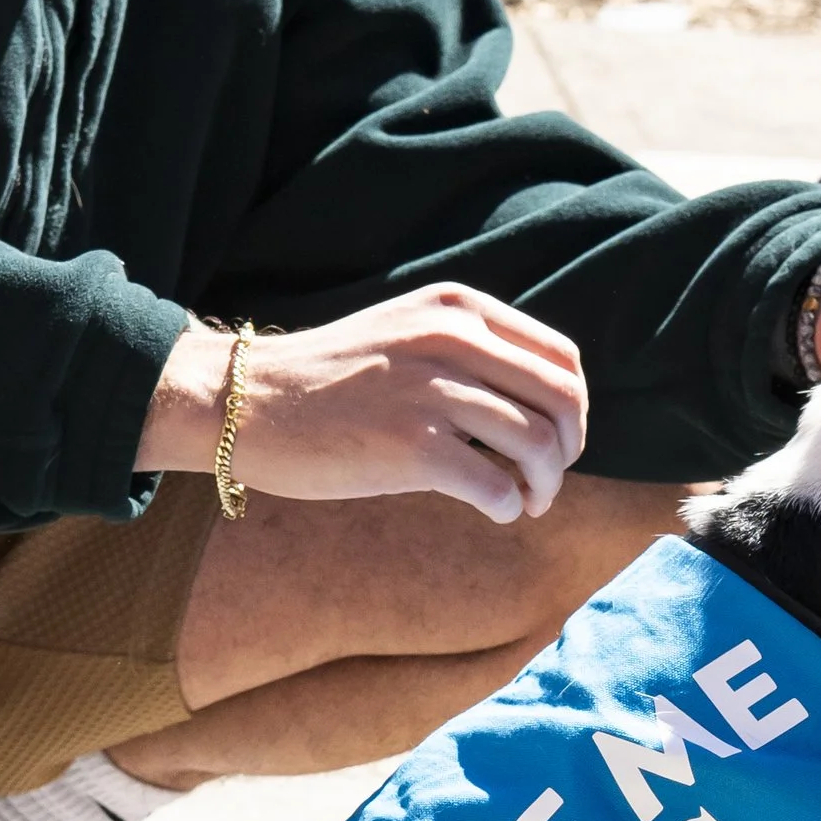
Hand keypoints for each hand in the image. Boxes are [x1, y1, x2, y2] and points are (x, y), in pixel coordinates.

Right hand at [141, 284, 589, 525]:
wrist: (247, 400)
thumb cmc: (329, 379)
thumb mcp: (407, 332)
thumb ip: (468, 350)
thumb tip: (539, 403)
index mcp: (457, 310)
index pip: (562, 357)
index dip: (574, 407)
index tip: (556, 438)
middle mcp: (452, 340)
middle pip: (563, 400)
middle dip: (568, 449)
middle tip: (547, 479)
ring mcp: (432, 392)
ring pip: (540, 445)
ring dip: (545, 485)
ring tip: (527, 502)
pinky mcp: (412, 447)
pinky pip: (498, 486)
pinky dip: (508, 506)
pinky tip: (495, 510)